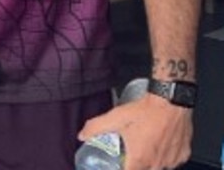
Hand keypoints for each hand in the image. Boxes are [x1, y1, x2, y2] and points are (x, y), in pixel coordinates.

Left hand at [78, 93, 192, 168]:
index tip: (119, 164)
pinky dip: (165, 156)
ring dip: (151, 161)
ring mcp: (172, 161)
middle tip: (132, 154)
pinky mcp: (183, 155)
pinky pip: (172, 161)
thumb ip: (96, 128)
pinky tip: (159, 143)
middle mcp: (157, 164)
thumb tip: (82, 135)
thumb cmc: (145, 111)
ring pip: (159, 167)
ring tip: (145, 145)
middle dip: (136, 164)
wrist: (171, 101)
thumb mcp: (115, 117)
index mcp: (140, 159)